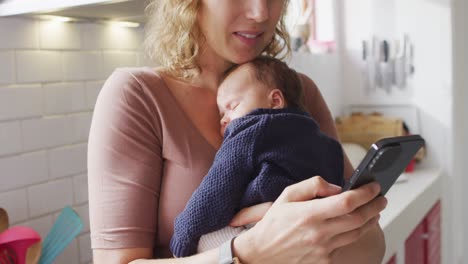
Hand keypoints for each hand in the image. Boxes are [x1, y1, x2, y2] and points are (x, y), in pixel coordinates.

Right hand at [233, 177, 386, 263]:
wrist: (262, 254)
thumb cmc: (274, 223)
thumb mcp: (288, 195)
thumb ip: (313, 185)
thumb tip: (337, 187)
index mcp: (310, 214)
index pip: (348, 201)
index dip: (366, 193)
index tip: (374, 186)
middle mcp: (319, 233)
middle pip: (359, 218)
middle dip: (376, 206)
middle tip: (381, 198)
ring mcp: (324, 250)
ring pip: (357, 233)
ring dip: (370, 220)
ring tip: (374, 211)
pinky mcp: (325, 261)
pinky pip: (346, 245)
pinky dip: (354, 233)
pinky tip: (354, 226)